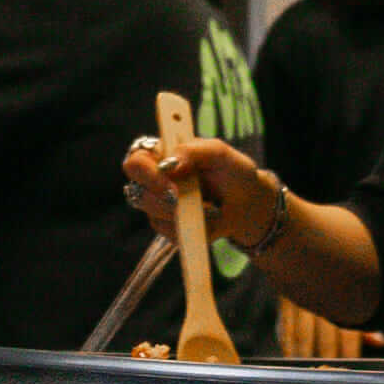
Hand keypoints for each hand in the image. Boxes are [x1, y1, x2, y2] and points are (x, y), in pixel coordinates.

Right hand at [118, 133, 276, 249]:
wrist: (248, 202)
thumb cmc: (231, 171)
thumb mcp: (219, 152)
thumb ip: (193, 150)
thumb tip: (170, 163)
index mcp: (161, 157)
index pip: (135, 163)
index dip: (145, 173)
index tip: (169, 182)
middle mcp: (155, 181)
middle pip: (137, 192)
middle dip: (164, 199)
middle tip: (186, 200)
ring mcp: (160, 206)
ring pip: (153, 215)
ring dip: (181, 214)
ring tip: (209, 207)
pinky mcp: (170, 228)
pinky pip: (170, 233)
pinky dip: (191, 228)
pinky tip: (208, 219)